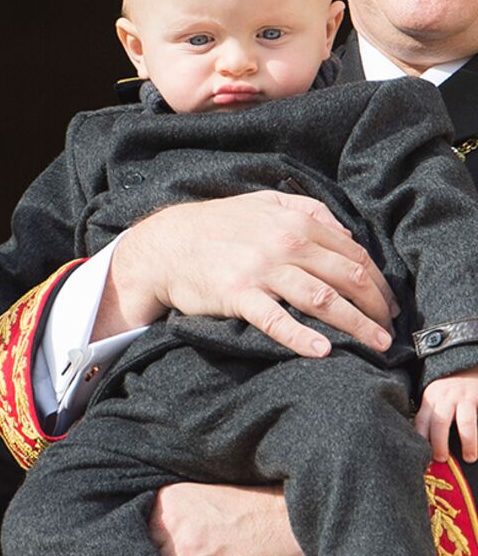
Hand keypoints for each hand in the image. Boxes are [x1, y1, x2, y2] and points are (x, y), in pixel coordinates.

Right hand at [99, 192, 396, 356]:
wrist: (166, 244)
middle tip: (389, 330)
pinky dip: (302, 337)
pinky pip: (277, 320)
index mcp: (294, 221)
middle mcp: (283, 242)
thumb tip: (346, 234)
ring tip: (376, 346)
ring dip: (357, 326)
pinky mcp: (239, 294)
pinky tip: (322, 351)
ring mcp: (261, 269)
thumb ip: (306, 209)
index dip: (378, 281)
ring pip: (323, 300)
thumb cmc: (216, 225)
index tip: (389, 304)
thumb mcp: (262, 203)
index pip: (352, 254)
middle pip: (347, 278)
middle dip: (377, 307)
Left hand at [149, 482, 302, 555]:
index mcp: (168, 501)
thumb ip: (172, 517)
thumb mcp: (199, 499)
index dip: (145, 547)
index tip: (149, 555)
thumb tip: (152, 543)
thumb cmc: (249, 512)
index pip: (138, 530)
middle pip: (146, 554)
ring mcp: (188, 553)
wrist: (288, 524)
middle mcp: (173, 525)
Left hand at [417, 368, 477, 462]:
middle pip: (439, 422)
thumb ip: (432, 417)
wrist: (468, 367)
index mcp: (430, 398)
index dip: (421, 440)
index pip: (420, 421)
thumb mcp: (436, 399)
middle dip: (439, 444)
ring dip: (467, 442)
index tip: (422, 457)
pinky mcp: (477, 397)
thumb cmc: (451, 390)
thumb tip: (427, 445)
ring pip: (464, 422)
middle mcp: (444, 396)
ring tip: (469, 457)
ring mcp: (463, 397)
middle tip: (441, 459)